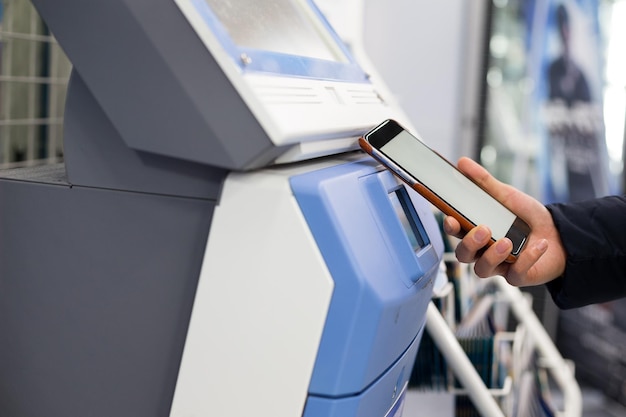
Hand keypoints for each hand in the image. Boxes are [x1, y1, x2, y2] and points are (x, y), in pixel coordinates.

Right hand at [442, 157, 565, 286]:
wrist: (561, 233)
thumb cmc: (528, 217)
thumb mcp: (506, 196)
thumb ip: (484, 182)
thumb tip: (463, 163)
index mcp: (476, 231)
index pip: (455, 232)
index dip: (449, 228)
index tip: (451, 219)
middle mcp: (483, 250)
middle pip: (463, 255)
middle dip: (470, 244)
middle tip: (484, 229)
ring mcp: (499, 265)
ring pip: (482, 269)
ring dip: (492, 256)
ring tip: (507, 242)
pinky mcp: (517, 276)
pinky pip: (514, 274)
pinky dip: (527, 259)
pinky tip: (539, 245)